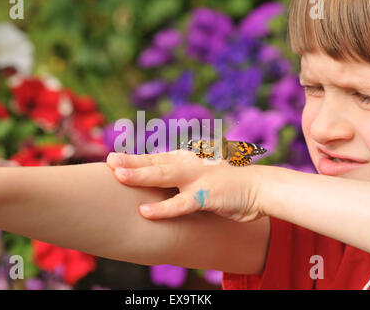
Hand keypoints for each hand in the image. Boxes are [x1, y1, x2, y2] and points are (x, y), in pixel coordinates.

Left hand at [106, 150, 264, 222]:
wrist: (259, 188)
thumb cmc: (228, 183)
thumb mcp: (203, 173)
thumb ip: (183, 175)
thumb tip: (163, 177)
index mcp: (189, 158)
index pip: (158, 158)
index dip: (136, 158)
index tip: (115, 157)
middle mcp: (191, 163)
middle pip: (156, 162)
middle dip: (131, 160)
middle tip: (109, 159)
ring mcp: (199, 178)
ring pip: (165, 176)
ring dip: (141, 175)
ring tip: (119, 176)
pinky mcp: (208, 195)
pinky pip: (182, 203)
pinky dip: (163, 208)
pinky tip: (145, 211)